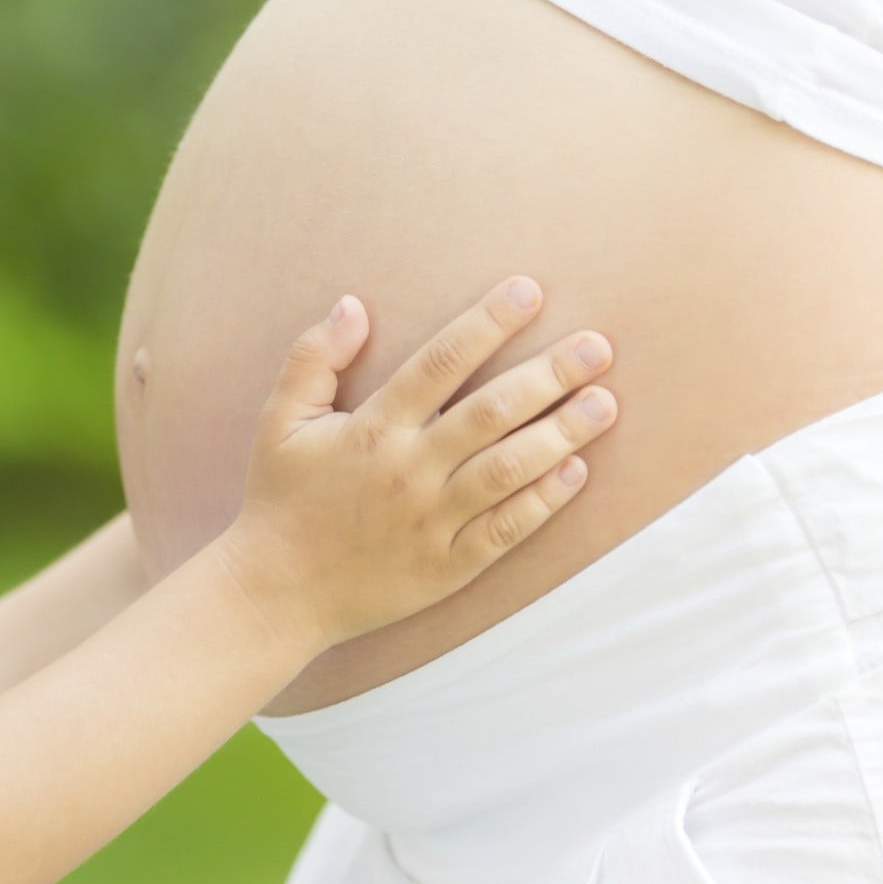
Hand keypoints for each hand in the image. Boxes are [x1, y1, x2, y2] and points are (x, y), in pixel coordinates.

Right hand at [217, 276, 615, 651]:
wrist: (277, 592)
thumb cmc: (280, 499)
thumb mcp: (278, 421)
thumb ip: (313, 359)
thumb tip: (352, 305)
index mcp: (373, 429)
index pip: (440, 363)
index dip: (487, 323)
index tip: (529, 291)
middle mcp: (410, 471)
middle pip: (492, 412)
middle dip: (549, 374)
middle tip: (598, 346)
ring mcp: (433, 521)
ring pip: (510, 469)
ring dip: (563, 433)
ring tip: (605, 403)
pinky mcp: (449, 566)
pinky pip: (507, 529)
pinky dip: (545, 500)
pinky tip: (578, 471)